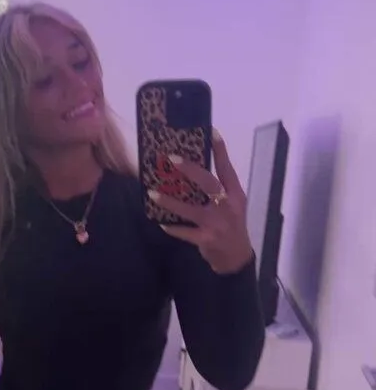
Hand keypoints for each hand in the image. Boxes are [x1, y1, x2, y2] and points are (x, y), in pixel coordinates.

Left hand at [148, 129, 253, 275]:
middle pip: (209, 184)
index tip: (211, 131)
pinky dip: (173, 227)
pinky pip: (185, 232)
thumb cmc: (231, 225)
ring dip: (171, 201)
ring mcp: (217, 224)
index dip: (220, 150)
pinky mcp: (207, 239)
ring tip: (153, 193)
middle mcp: (228, 206)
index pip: (227, 169)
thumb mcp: (232, 204)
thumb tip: (191, 170)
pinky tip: (161, 222)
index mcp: (235, 194)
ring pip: (191, 209)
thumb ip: (218, 189)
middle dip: (190, 170)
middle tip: (172, 158)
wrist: (237, 257)